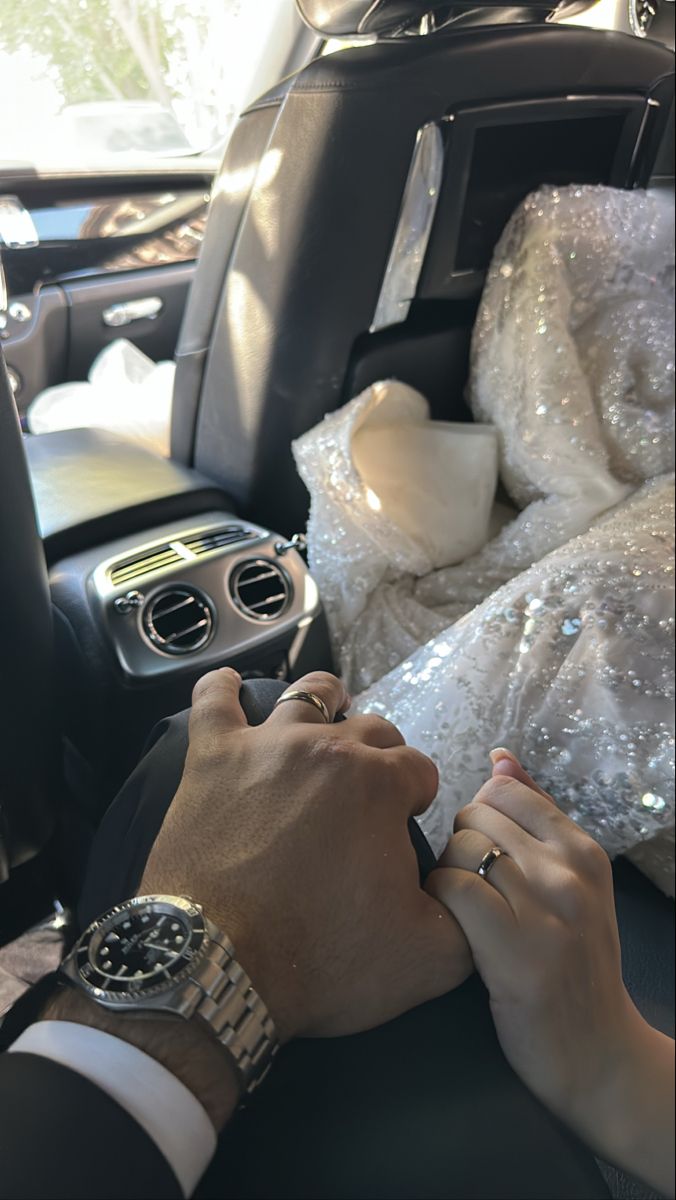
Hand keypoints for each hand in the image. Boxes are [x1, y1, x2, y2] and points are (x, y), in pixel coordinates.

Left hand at [141, 668, 470, 1043]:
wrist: (218, 968)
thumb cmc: (321, 962)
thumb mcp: (428, 958)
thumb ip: (468, 914)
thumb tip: (469, 886)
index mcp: (379, 784)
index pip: (419, 770)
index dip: (417, 799)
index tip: (403, 827)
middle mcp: (325, 747)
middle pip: (371, 728)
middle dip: (380, 757)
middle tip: (366, 798)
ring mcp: (263, 744)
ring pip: (307, 696)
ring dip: (326, 705)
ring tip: (326, 722)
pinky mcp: (210, 756)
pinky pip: (213, 700)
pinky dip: (223, 689)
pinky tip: (228, 687)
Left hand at [425, 750, 674, 1196]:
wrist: (599, 1057)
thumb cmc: (571, 966)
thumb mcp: (571, 886)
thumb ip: (535, 820)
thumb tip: (500, 758)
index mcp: (583, 850)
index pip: (505, 791)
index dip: (477, 820)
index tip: (481, 858)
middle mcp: (570, 871)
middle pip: (475, 817)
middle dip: (457, 848)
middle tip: (467, 891)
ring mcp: (547, 908)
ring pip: (461, 848)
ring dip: (445, 877)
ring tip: (460, 912)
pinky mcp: (515, 948)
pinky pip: (451, 888)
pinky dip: (438, 903)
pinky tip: (448, 929)